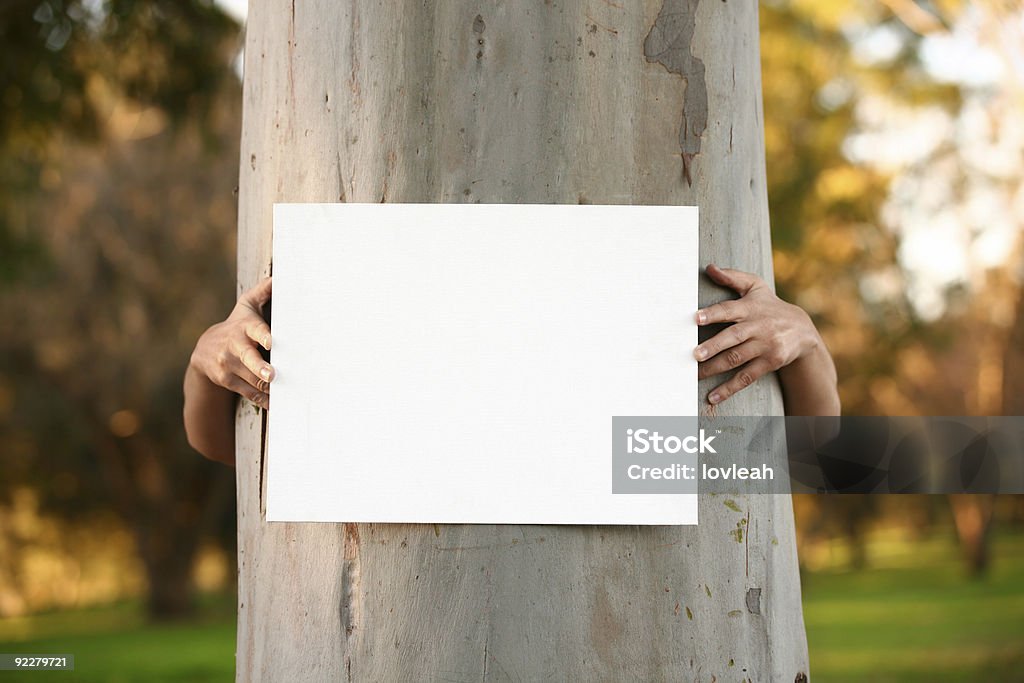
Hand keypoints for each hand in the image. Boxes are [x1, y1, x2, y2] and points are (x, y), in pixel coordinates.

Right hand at [189, 277, 273, 407]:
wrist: (205, 350)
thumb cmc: (237, 325)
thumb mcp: (246, 306)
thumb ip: (263, 291)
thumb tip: (279, 276)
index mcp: (244, 327)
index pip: (254, 329)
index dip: (263, 335)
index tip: (272, 341)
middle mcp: (234, 346)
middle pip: (248, 357)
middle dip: (260, 367)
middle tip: (272, 374)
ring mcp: (228, 364)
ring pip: (250, 378)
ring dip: (266, 386)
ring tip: (282, 392)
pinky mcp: (227, 380)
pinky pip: (247, 391)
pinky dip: (261, 398)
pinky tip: (274, 403)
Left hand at [695, 264, 822, 405]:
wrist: (802, 330)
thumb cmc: (769, 306)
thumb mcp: (755, 287)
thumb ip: (733, 277)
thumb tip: (710, 268)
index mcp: (750, 307)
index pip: (730, 310)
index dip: (713, 314)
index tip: (696, 318)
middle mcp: (758, 327)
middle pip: (733, 337)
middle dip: (713, 346)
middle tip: (694, 354)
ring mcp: (765, 346)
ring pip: (737, 359)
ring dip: (715, 368)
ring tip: (695, 374)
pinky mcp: (770, 363)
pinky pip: (747, 377)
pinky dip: (730, 388)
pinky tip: (713, 396)